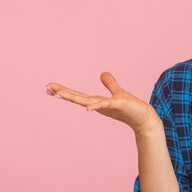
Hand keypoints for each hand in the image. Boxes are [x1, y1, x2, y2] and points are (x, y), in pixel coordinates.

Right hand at [45, 71, 161, 133]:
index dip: (64, 91)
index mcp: (97, 101)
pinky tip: (87, 108)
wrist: (144, 118)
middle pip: (77, 97)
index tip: (49, 86)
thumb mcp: (118, 92)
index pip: (77, 95)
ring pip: (87, 101)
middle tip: (47, 88)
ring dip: (73, 98)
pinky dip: (96, 105)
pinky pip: (105, 104)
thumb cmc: (131, 108)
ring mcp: (107, 106)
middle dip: (62, 93)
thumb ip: (110, 84)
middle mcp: (99, 105)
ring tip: (59, 94)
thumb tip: (102, 73)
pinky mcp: (118, 105)